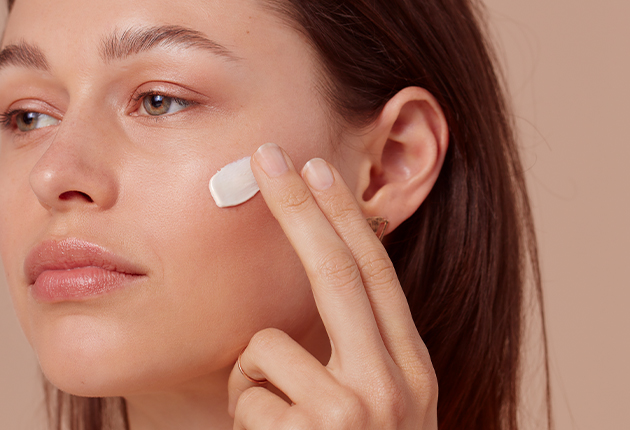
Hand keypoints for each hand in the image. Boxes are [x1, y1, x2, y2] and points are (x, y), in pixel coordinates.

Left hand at [227, 143, 437, 428]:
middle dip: (297, 206)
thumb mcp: (386, 407)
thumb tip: (323, 292)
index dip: (344, 216)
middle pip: (337, 270)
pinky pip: (248, 396)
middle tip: (266, 157)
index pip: (376, 274)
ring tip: (274, 421)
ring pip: (267, 346)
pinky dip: (246, 416)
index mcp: (413, 371)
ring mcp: (352, 412)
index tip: (318, 171)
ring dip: (253, 378)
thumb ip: (365, 357)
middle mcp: (393, 385)